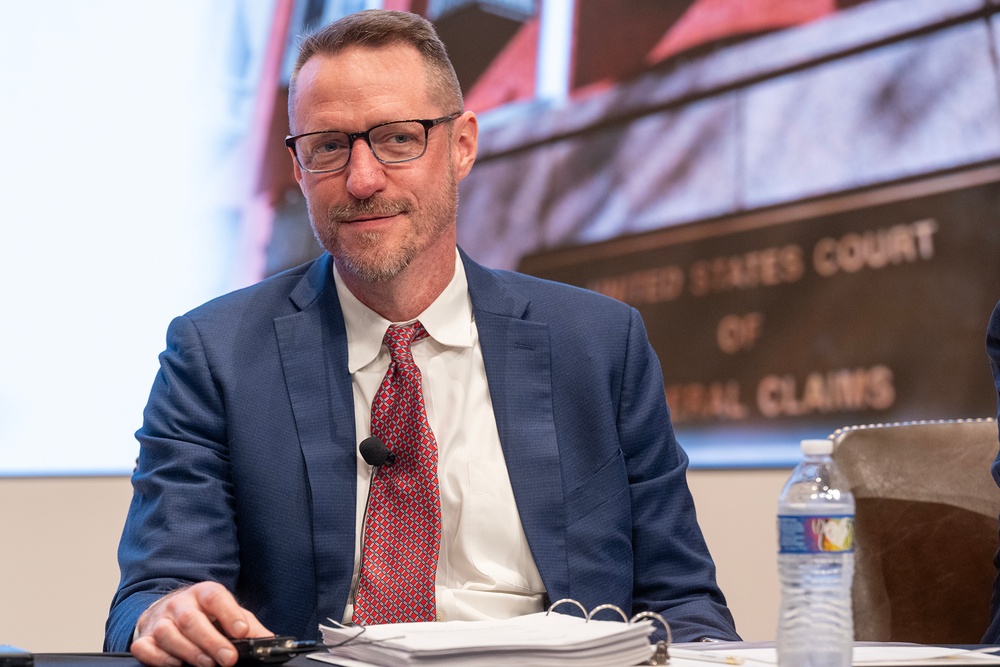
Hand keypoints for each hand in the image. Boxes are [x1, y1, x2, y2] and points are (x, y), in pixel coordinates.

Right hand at [131, 582, 271, 666]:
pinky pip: (145, 647)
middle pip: (191, 619)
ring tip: (207, 664)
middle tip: (228, 659)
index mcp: (203, 593)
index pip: (215, 597)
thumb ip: (248, 627)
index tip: (241, 632)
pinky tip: (176, 664)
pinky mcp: (143, 637)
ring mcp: (160, 620)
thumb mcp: (229, 614)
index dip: (229, 613)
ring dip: (189, 651)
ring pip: (167, 633)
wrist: (171, 610)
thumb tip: (268, 641)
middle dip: (211, 641)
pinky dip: (159, 658)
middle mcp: (180, 604)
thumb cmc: (206, 615)